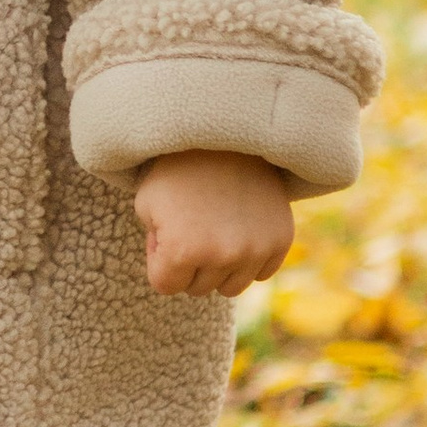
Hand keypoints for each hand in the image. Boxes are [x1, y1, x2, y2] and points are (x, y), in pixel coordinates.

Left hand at [134, 148, 296, 299]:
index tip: (165, 231)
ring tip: (214, 228)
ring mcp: (256, 249)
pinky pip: (260, 274)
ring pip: (230, 288)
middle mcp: (222, 255)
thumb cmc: (175, 171)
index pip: (165, 285)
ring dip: (218, 266)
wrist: (224, 138)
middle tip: (190, 224)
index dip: (159, 259)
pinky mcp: (281, 240)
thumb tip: (177, 276)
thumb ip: (155, 249)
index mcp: (182, 249)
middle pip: (197, 288)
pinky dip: (247, 259)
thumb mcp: (145, 205)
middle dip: (188, 263)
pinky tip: (238, 228)